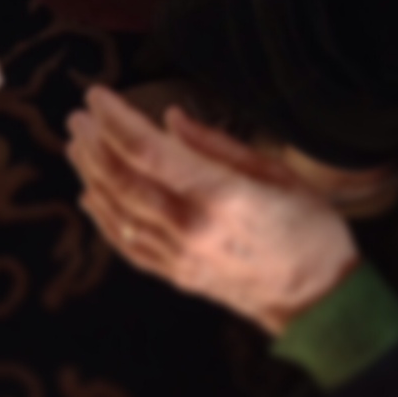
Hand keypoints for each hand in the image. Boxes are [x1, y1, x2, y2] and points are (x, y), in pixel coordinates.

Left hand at [66, 86, 358, 334]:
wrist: (319, 302)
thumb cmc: (309, 229)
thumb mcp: (277, 173)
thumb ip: (217, 145)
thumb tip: (170, 118)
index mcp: (222, 196)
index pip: (149, 150)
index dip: (116, 119)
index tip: (97, 95)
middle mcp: (192, 227)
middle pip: (122, 178)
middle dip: (93, 142)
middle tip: (78, 116)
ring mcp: (179, 255)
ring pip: (116, 208)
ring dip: (90, 173)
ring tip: (77, 145)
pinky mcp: (174, 274)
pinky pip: (125, 242)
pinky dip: (102, 215)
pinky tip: (89, 192)